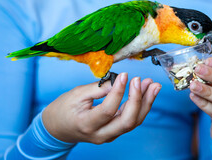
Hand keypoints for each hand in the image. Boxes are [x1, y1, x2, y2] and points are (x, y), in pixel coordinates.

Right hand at [42, 73, 160, 143]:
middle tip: (141, 80)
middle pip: (126, 122)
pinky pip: (131, 121)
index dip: (118, 92)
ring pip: (133, 122)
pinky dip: (141, 106)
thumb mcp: (77, 94)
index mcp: (86, 124)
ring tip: (153, 85)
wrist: (58, 128)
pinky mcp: (114, 132)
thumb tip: (118, 81)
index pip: (108, 110)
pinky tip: (147, 92)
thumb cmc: (64, 109)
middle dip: (138, 100)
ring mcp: (109, 135)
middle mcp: (100, 134)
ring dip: (145, 103)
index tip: (124, 75)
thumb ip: (98, 88)